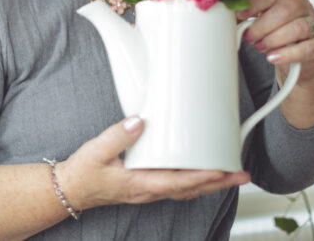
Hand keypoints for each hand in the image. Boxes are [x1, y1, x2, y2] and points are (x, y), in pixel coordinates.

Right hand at [57, 116, 249, 210]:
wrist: (71, 189)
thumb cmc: (83, 172)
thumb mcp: (96, 151)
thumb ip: (117, 136)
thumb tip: (139, 122)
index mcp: (140, 183)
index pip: (179, 182)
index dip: (203, 177)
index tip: (223, 170)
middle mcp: (149, 190)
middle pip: (192, 190)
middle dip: (219, 183)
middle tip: (242, 175)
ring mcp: (149, 191)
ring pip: (188, 191)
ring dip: (211, 185)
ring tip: (231, 175)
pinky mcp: (147, 186)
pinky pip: (178, 188)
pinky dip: (196, 183)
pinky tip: (201, 175)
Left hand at [238, 0, 313, 84]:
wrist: (301, 57)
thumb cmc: (278, 33)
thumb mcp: (263, 21)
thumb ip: (249, 17)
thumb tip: (230, 17)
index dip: (254, 5)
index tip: (239, 16)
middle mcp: (303, 6)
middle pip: (285, 11)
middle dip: (262, 26)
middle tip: (249, 37)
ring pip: (298, 28)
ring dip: (273, 40)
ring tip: (260, 47)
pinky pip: (308, 48)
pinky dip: (287, 54)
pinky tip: (273, 57)